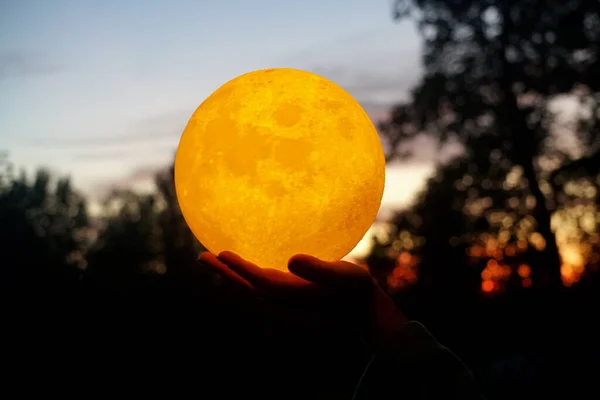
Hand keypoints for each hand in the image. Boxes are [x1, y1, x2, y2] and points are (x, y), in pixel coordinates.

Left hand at [198, 251, 406, 348]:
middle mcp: (282, 293)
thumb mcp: (341, 275)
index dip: (238, 267)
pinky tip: (248, 257)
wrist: (361, 306)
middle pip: (245, 283)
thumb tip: (292, 261)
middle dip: (223, 271)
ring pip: (250, 282)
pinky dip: (247, 269)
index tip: (220, 253)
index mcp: (291, 290)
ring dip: (231, 271)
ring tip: (215, 256)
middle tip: (200, 256)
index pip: (257, 278)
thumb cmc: (354, 289)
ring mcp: (285, 292)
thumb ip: (318, 269)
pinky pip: (261, 278)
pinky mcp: (290, 289)